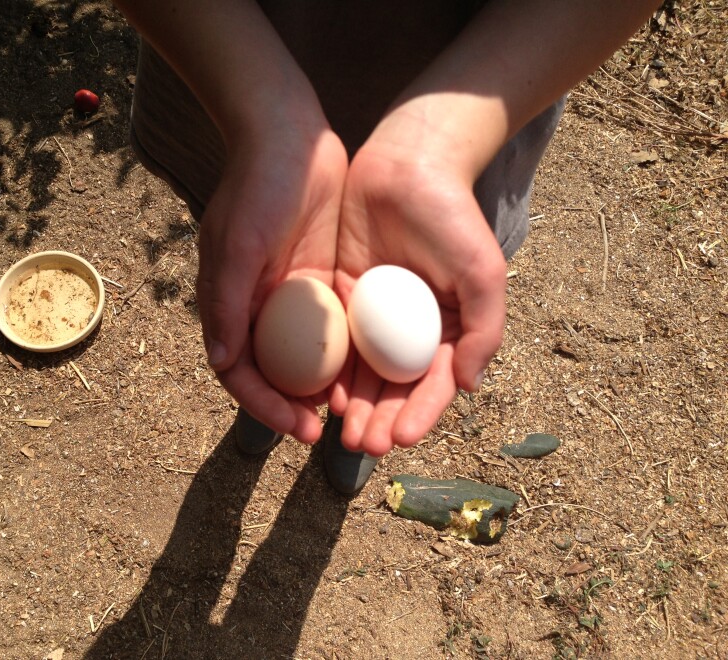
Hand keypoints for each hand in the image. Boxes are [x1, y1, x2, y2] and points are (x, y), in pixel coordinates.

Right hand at [197, 126, 347, 443]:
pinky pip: (333, 327)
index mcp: (230, 305)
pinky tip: (372, 372)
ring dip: (325, 388)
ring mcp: (290, 296)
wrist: (290, 135)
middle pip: (274, 375)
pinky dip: (346, 354)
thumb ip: (227, 303)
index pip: (241, 374)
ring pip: (305, 358)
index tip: (302, 427)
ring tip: (356, 414)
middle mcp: (257, 308)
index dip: (266, 407)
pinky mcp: (320, 279)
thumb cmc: (258, 185)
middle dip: (297, 408)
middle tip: (332, 433)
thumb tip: (223, 363)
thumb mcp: (239, 244)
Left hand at [330, 112, 506, 455]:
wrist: (408, 162)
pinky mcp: (342, 294)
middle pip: (395, 387)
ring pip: (362, 372)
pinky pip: (334, 340)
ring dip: (354, 406)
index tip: (401, 439)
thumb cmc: (452, 216)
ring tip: (342, 433)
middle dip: (381, 420)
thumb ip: (484, 329)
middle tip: (363, 446)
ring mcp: (374, 314)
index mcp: (448, 328)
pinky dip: (329, 369)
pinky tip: (321, 393)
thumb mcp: (482, 271)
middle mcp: (410, 328)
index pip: (434, 383)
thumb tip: (470, 386)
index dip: (420, 414)